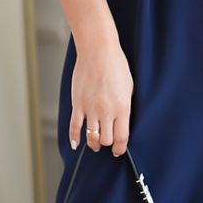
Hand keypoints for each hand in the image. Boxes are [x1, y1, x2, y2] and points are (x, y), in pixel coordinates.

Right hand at [68, 40, 133, 156]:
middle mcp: (106, 111)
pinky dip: (74, 138)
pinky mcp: (78, 103)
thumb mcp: (129, 87)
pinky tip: (76, 144)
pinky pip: (74, 126)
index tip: (118, 150)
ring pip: (91, 136)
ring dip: (93, 143)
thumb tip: (122, 121)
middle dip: (107, 144)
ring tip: (95, 143)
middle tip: (106, 143)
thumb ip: (125, 106)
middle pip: (106, 139)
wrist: (98, 51)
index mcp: (122, 107)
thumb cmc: (116, 65)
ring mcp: (91, 108)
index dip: (120, 148)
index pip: (121, 137)